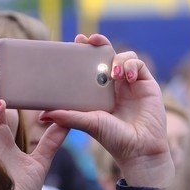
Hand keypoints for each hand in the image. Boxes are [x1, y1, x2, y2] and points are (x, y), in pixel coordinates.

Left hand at [40, 34, 173, 188]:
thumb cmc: (114, 139)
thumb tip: (42, 116)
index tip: (77, 41)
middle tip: (90, 39)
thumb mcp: (88, 123)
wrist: (139, 149)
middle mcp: (115, 85)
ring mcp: (131, 83)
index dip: (85, 51)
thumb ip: (67, 116)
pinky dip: (132, 66)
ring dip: (118, 59)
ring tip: (114, 74)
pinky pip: (138, 65)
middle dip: (100, 43)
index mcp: (99, 91)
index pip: (91, 65)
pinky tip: (127, 78)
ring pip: (124, 57)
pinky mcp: (147, 84)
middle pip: (108, 55)